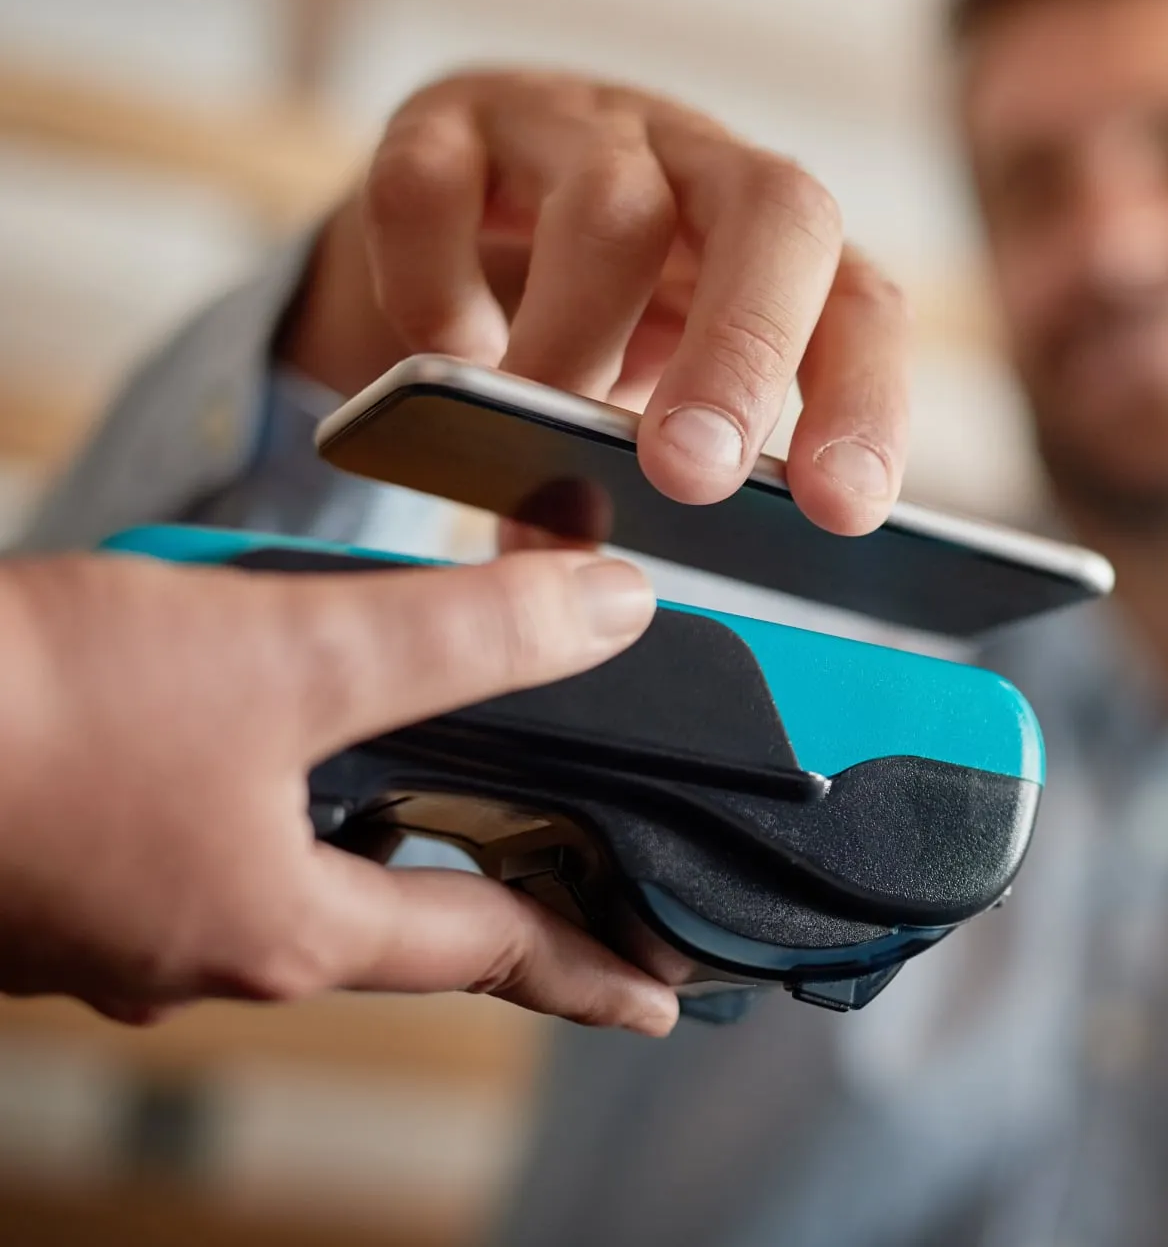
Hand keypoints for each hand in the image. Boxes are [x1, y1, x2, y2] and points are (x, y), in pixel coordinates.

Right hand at [0, 549, 677, 1033]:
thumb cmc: (29, 717)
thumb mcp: (291, 653)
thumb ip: (464, 638)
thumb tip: (613, 614)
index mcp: (285, 930)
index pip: (489, 953)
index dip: (590, 966)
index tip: (659, 999)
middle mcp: (208, 945)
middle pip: (398, 905)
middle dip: (488, 861)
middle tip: (568, 840)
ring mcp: (124, 911)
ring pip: (294, 854)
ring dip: (372, 791)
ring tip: (433, 730)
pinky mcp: (62, 855)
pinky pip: (205, 821)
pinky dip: (272, 764)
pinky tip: (262, 697)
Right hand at [283, 70, 909, 532]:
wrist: (458, 202)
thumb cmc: (597, 320)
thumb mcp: (654, 392)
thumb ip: (664, 467)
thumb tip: (601, 590)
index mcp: (784, 244)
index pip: (863, 305)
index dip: (866, 400)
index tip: (844, 509)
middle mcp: (700, 163)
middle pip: (773, 212)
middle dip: (743, 351)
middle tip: (693, 475)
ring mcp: (576, 129)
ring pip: (605, 200)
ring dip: (574, 338)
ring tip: (535, 432)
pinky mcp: (445, 120)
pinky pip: (434, 184)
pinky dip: (433, 283)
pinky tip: (441, 354)